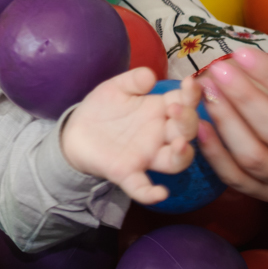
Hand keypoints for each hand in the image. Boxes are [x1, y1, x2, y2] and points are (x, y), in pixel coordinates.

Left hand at [61, 68, 200, 203]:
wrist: (75, 132)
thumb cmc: (102, 109)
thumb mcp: (115, 88)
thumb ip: (132, 80)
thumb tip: (150, 75)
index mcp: (159, 111)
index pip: (185, 102)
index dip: (192, 94)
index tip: (192, 83)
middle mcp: (159, 135)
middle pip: (186, 131)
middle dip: (187, 120)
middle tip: (176, 108)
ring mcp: (146, 156)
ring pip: (175, 161)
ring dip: (182, 154)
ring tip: (179, 143)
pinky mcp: (127, 173)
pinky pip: (143, 187)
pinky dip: (151, 193)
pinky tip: (159, 193)